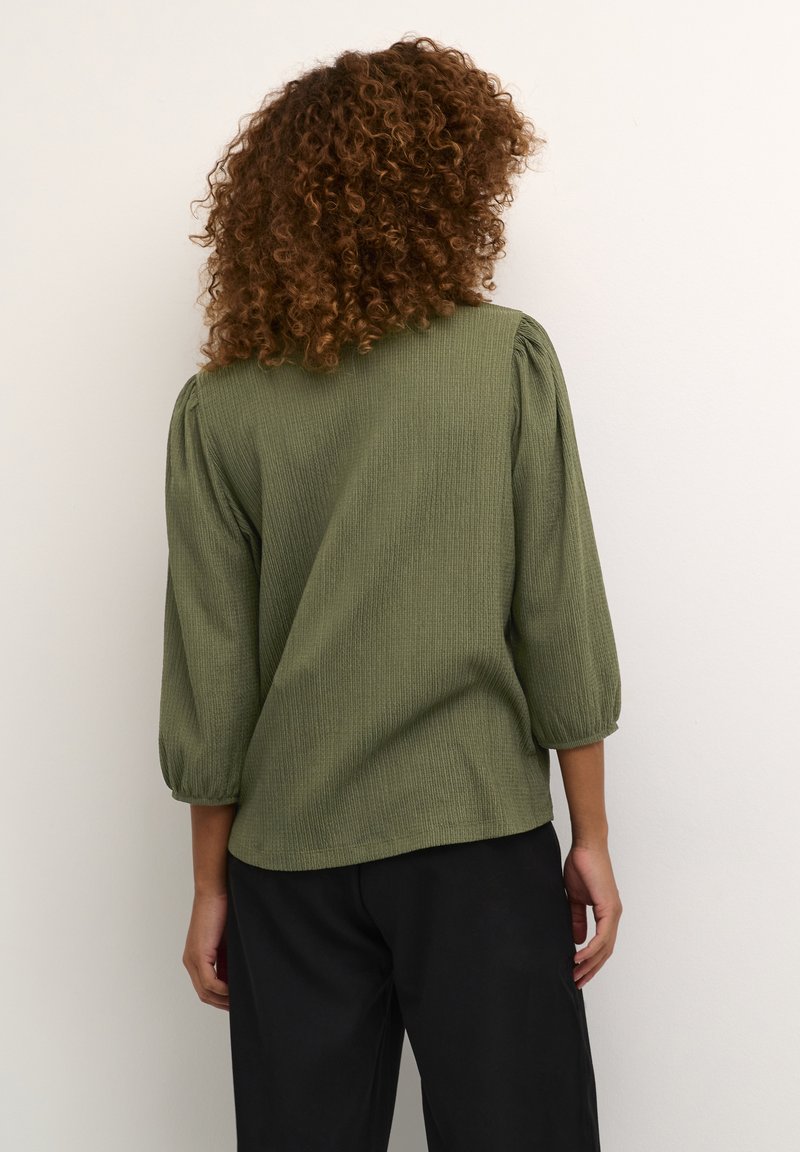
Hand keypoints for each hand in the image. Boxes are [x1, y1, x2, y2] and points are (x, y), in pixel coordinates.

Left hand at [182, 890, 229, 1010]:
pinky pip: (210, 982)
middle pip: (204, 994)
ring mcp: (192, 959)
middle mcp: (190, 961)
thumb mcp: (228, 939)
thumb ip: (229, 956)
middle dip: (223, 1004)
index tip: (237, 1002)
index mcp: (195, 957)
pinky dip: (223, 990)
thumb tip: (241, 975)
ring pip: (206, 992)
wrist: (215, 890)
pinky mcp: (199, 955)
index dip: (220, 999)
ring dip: (223, 1000)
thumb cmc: (223, 909)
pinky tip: (234, 991)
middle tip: (241, 1007)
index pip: (205, 988)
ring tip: (241, 1002)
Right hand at [562, 840, 621, 988]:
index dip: (590, 961)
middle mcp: (613, 915)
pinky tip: (578, 957)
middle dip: (591, 969)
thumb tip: (577, 940)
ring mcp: (613, 912)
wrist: (586, 848)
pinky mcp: (609, 908)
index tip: (576, 972)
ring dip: (590, 963)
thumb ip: (577, 918)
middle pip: (605, 951)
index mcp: (606, 913)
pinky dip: (591, 949)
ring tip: (575, 974)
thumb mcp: (575, 898)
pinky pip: (602, 935)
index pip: (601, 945)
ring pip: (605, 947)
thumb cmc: (581, 867)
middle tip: (576, 982)